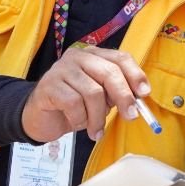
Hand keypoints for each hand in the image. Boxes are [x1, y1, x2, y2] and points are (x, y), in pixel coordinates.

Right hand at [21, 45, 148, 142]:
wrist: (39, 118)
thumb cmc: (73, 107)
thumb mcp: (100, 98)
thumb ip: (116, 94)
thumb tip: (138, 99)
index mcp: (93, 55)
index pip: (119, 58)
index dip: (135, 75)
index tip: (144, 94)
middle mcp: (77, 56)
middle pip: (109, 73)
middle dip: (123, 97)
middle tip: (131, 117)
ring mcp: (61, 69)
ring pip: (93, 92)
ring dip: (98, 117)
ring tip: (95, 130)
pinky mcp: (49, 85)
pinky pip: (74, 104)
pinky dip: (80, 119)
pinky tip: (76, 124)